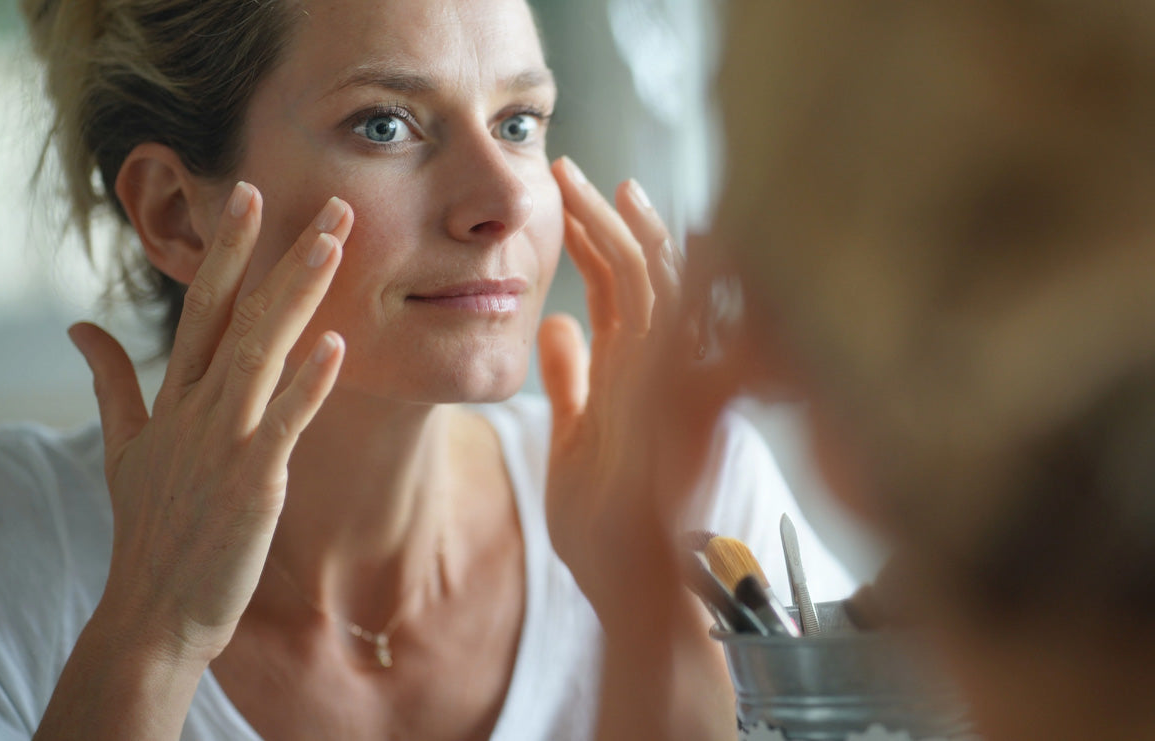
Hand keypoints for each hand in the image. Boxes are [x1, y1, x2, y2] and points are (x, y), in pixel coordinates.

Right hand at [68, 182, 349, 663]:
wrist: (151, 614)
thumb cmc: (149, 529)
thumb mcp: (122, 448)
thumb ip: (110, 381)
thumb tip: (80, 327)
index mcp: (175, 396)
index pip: (204, 306)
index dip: (231, 250)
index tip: (254, 196)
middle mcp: (198, 408)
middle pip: (241, 314)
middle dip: (281, 253)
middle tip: (329, 203)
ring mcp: (223, 441)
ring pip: (262, 351)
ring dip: (299, 294)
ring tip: (335, 244)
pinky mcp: (251, 480)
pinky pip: (285, 421)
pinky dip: (309, 382)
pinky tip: (337, 343)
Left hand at [540, 158, 745, 624]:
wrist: (630, 584)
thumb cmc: (605, 519)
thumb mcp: (574, 435)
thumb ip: (570, 377)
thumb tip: (553, 322)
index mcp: (634, 372)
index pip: (620, 289)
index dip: (597, 240)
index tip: (574, 196)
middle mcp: (658, 368)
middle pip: (641, 273)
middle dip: (608, 220)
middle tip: (573, 172)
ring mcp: (672, 382)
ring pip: (660, 288)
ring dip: (626, 235)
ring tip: (594, 188)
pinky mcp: (677, 401)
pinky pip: (675, 328)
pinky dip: (671, 278)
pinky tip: (656, 235)